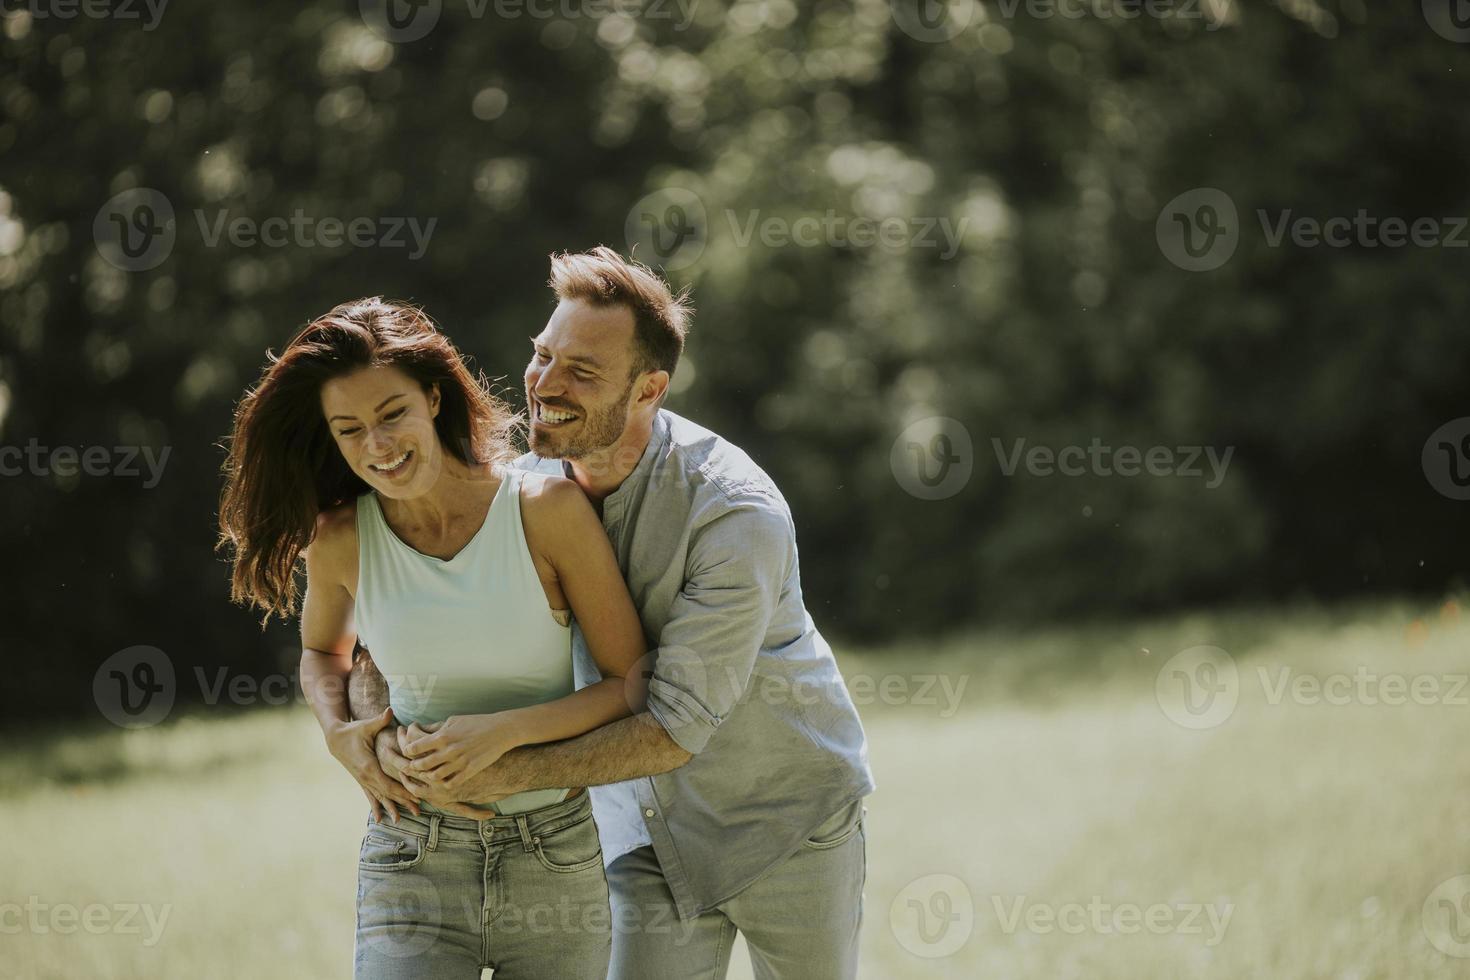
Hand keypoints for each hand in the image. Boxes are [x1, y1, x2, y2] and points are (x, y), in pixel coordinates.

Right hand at [325, 707, 419, 823]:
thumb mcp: (366, 726)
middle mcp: (366, 777)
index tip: (416, 796)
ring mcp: (363, 780)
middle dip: (403, 802)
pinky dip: (378, 806)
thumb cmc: (353, 731)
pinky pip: (371, 796)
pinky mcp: (362, 780)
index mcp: (369, 766)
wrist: (335, 739)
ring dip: (392, 807)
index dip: (402, 790)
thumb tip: (389, 711)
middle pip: (387, 793)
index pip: (388, 782)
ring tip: (401, 820)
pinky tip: (381, 819)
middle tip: (419, 811)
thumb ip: (379, 720)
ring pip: (380, 797)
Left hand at [398, 714, 517, 794]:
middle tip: (414, 766)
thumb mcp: (454, 720)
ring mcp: (460, 762)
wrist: (501, 730)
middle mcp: (449, 750)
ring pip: (434, 777)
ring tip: (427, 775)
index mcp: (442, 736)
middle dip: (413, 766)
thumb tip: (422, 732)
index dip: (408, 751)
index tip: (409, 752)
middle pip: (421, 764)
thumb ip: (437, 729)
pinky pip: (451, 783)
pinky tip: (442, 781)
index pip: (414, 748)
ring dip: (427, 777)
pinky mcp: (470, 770)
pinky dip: (443, 784)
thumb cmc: (477, 722)